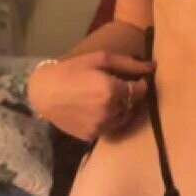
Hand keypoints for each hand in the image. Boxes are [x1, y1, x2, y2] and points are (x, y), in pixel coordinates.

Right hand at [27, 51, 155, 140]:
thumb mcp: (100, 59)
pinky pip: (109, 128)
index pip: (141, 91)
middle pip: (133, 105)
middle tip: (120, 88)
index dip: (141, 84)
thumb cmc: (72, 70)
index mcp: (113, 91)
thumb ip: (129, 64)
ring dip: (122, 110)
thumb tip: (153, 67)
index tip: (136, 80)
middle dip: (131, 97)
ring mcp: (100, 126)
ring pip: (123, 119)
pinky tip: (98, 109)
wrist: (43, 91)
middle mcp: (110, 112)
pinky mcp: (91, 136)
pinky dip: (109, 120)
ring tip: (110, 99)